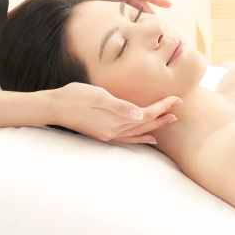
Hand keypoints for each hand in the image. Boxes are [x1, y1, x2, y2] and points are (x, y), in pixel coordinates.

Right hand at [49, 82, 181, 143]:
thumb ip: (120, 106)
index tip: (176, 98)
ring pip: (138, 131)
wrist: (54, 106)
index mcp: (115, 119)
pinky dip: (141, 137)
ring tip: (170, 121)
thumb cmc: (75, 96)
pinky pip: (128, 138)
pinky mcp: (103, 133)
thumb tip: (140, 113)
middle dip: (163, 115)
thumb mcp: (98, 96)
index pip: (146, 114)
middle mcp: (114, 130)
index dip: (162, 106)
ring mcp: (108, 134)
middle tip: (179, 108)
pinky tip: (149, 137)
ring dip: (155, 126)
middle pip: (145, 123)